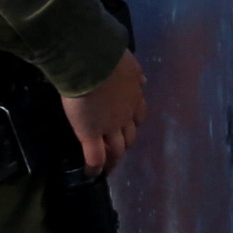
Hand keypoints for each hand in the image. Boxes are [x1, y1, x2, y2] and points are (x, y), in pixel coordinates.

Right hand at [62, 51, 147, 173]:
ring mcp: (109, 127)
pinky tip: (91, 174)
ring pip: (117, 150)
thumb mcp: (129, 65)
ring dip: (113, 160)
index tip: (127, 127)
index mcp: (134, 97)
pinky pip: (95, 157)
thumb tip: (142, 81)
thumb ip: (135, 76)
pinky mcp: (91, 134)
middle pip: (130, 136)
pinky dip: (94, 168)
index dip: (133, 124)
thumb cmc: (106, 58)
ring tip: (107, 168)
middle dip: (126, 144)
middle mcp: (126, 115)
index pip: (138, 116)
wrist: (91, 64)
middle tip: (118, 151)